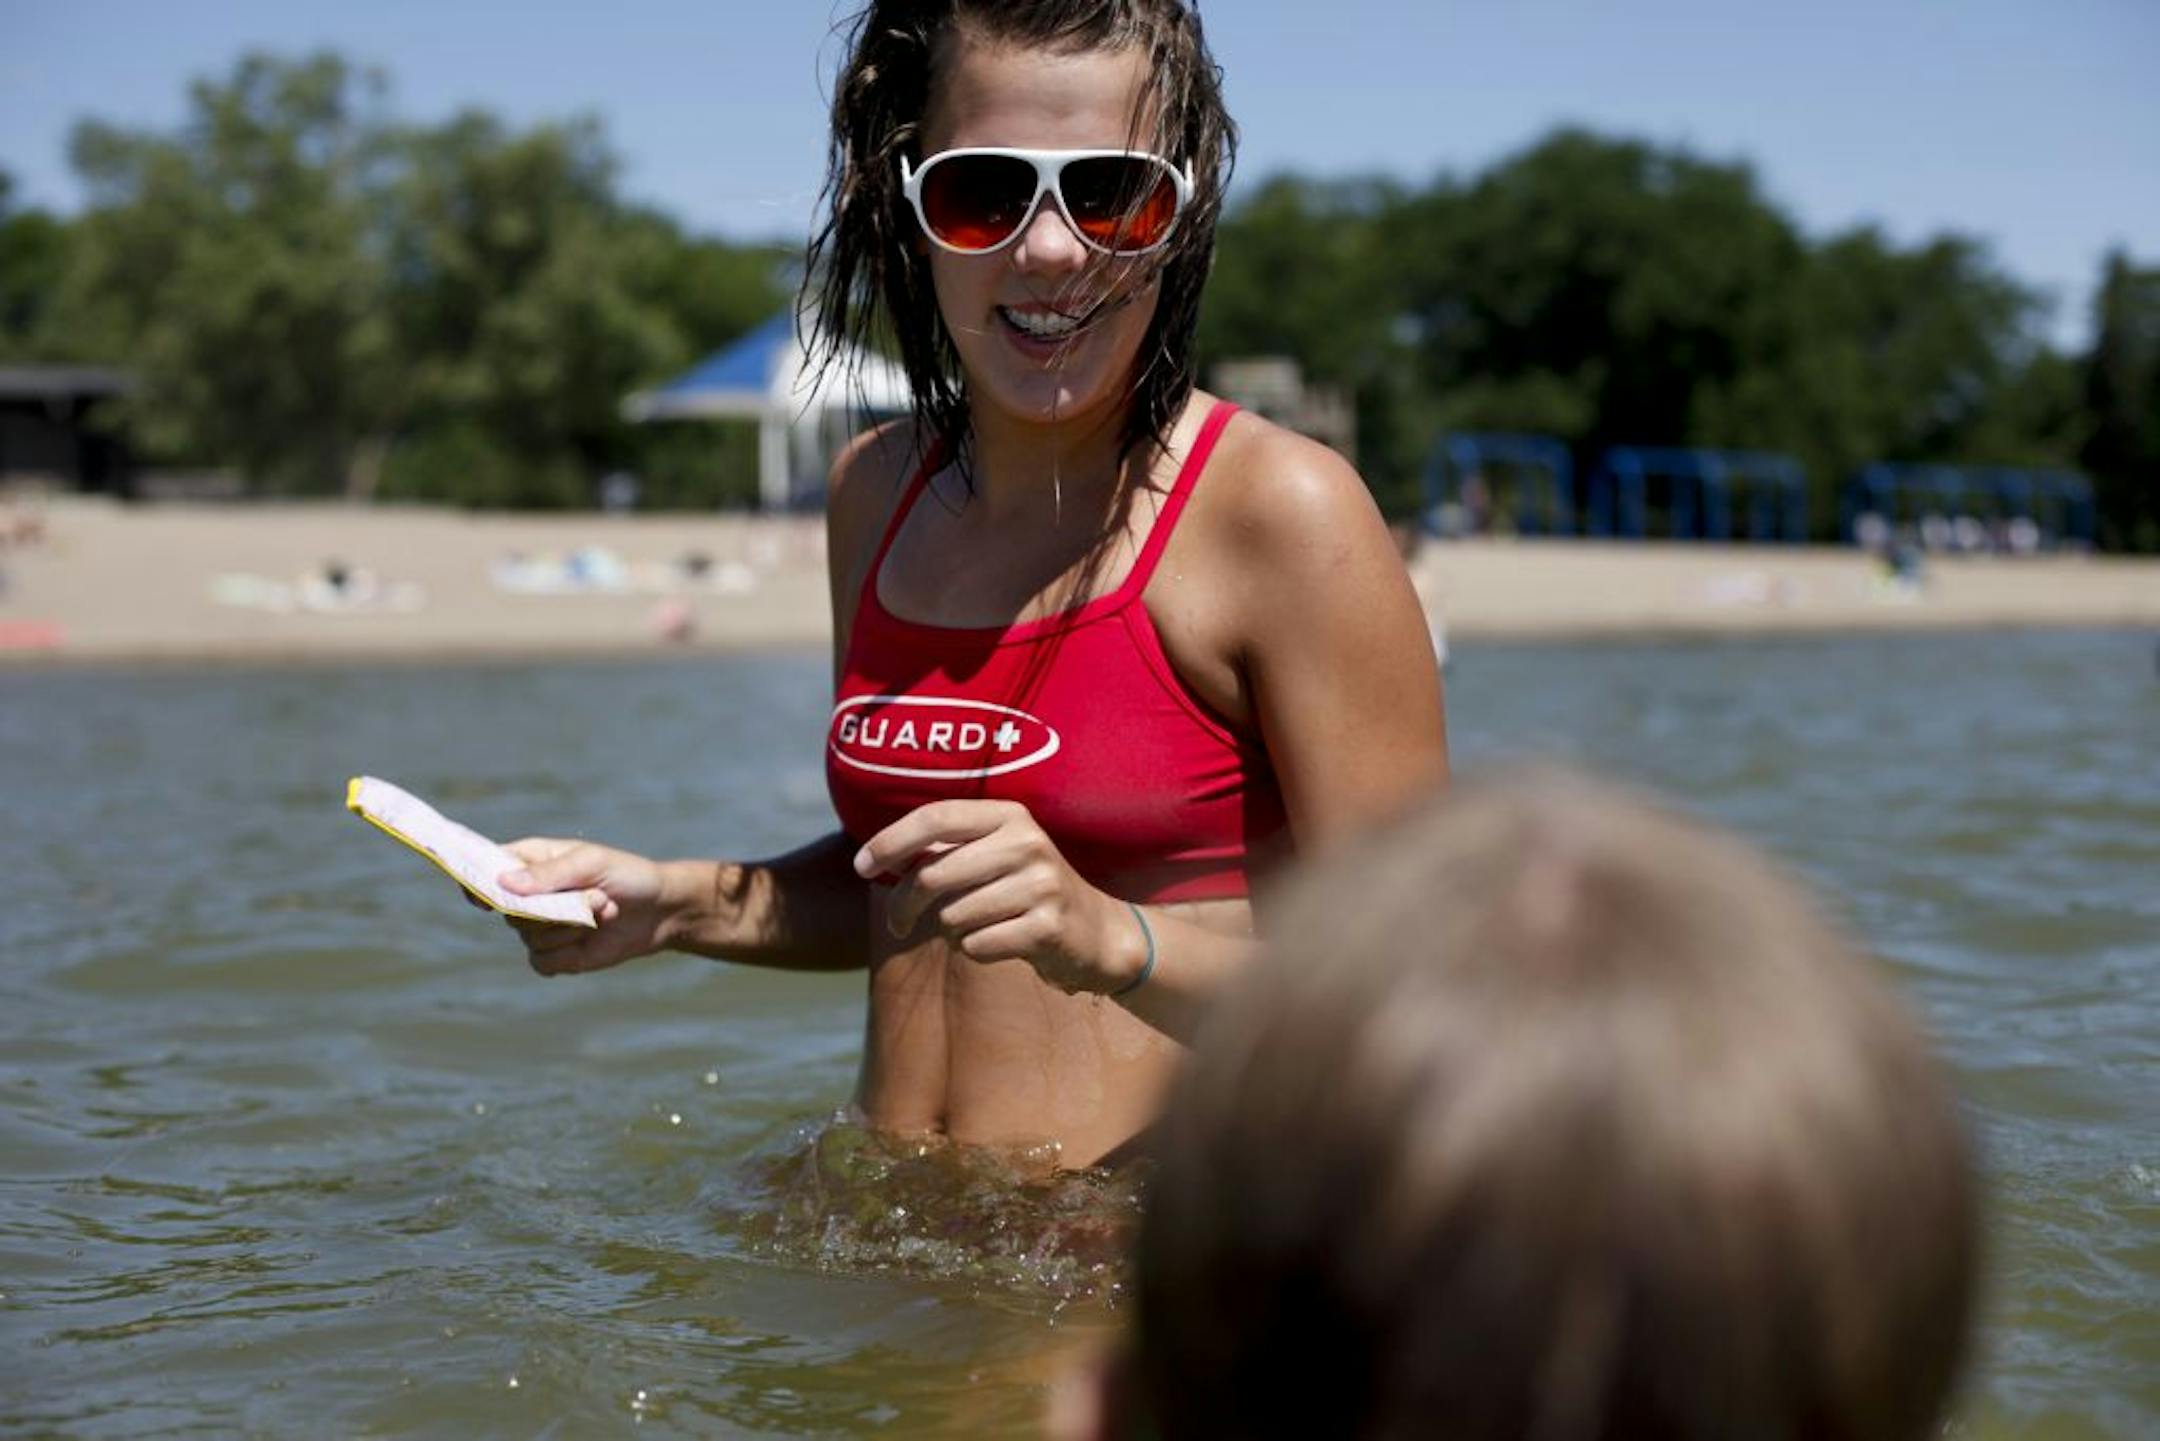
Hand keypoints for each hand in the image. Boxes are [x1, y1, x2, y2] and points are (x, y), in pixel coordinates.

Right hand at [494, 837, 672, 975]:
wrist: (658, 911)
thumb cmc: (626, 875)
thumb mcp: (592, 864)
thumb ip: (549, 874)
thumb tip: (504, 883)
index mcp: (530, 861)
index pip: (487, 868)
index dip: (475, 881)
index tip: (481, 896)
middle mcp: (528, 895)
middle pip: (510, 910)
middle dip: (554, 908)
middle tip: (596, 896)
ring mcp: (539, 926)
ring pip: (528, 937)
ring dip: (571, 928)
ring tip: (604, 911)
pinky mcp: (554, 955)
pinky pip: (542, 962)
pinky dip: (569, 954)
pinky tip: (593, 936)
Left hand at [855, 800, 1134, 994]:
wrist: (1097, 933)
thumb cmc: (1025, 892)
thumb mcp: (994, 856)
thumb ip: (944, 852)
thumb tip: (876, 858)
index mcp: (1010, 816)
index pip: (936, 818)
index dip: (891, 841)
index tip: (860, 866)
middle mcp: (1027, 843)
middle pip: (933, 874)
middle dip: (905, 904)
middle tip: (898, 922)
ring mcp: (1041, 885)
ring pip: (951, 916)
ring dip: (950, 930)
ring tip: (978, 926)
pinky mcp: (1046, 928)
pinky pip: (975, 945)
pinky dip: (974, 950)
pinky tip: (1000, 942)